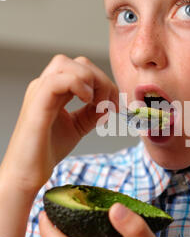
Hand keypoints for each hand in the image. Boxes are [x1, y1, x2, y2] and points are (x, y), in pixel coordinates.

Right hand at [0, 55, 118, 193]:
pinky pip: (59, 80)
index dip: (104, 82)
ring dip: (91, 81)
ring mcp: (39, 92)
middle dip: (102, 80)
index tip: (114, 105)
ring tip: (97, 104)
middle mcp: (44, 85)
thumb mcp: (77, 127)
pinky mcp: (37, 104)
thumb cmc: (46, 151)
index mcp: (54, 89)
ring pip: (67, 64)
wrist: (27, 173)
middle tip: (110, 105)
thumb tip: (108, 103)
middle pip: (79, 63)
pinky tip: (87, 102)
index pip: (82, 68)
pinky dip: (79, 86)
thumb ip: (91, 112)